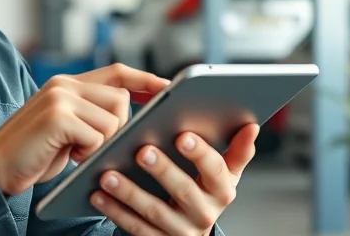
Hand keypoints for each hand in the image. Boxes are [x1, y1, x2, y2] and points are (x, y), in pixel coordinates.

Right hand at [0, 63, 168, 195]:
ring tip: (74, 151)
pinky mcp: (58, 116)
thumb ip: (90, 114)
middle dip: (117, 127)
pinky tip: (67, 155)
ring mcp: (60, 98)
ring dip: (100, 143)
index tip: (169, 86)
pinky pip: (97, 136)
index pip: (117, 72)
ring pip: (113, 119)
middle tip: (90, 146)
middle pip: (121, 99)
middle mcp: (64, 84)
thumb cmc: (33, 154)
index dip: (145, 79)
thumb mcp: (66, 127)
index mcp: (67, 83)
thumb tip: (130, 116)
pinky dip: (87, 152)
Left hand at [89, 123, 258, 235]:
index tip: (182, 135)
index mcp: (222, 190)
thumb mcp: (221, 175)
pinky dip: (115, 210)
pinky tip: (97, 193)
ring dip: (129, 192)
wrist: (188, 233)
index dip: (200, 153)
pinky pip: (135, 228)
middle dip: (162, 170)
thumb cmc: (202, 191)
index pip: (215, 169)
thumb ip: (236, 151)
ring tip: (107, 173)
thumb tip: (252, 125)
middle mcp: (205, 213)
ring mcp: (181, 231)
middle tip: (141, 150)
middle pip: (183, 190)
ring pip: (155, 211)